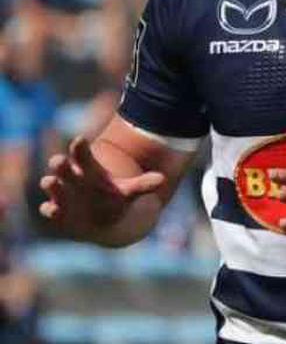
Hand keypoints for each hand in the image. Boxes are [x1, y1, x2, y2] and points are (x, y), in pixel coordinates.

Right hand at [39, 136, 164, 242]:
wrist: (104, 221)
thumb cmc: (114, 197)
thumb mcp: (128, 191)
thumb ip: (143, 184)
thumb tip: (162, 180)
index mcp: (88, 168)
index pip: (81, 153)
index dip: (79, 148)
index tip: (80, 139)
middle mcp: (72, 178)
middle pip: (63, 166)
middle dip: (60, 163)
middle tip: (59, 160)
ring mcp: (62, 195)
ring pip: (52, 185)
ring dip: (51, 184)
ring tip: (51, 181)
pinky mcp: (58, 212)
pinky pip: (49, 209)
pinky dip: (50, 209)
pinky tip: (51, 208)